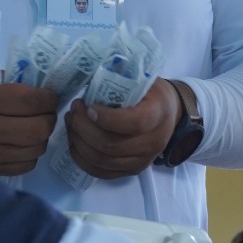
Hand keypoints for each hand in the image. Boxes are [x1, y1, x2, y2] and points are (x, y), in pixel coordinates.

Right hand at [0, 83, 57, 174]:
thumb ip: (10, 85)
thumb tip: (42, 87)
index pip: (36, 101)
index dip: (48, 98)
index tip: (47, 97)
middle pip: (40, 128)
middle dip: (47, 119)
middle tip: (43, 114)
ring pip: (37, 148)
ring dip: (39, 138)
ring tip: (31, 129)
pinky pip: (26, 164)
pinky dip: (29, 155)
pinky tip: (19, 145)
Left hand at [64, 78, 180, 179]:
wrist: (170, 114)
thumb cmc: (152, 93)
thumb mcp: (143, 78)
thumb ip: (121, 77)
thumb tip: (89, 70)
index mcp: (158, 114)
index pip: (133, 123)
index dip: (106, 118)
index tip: (88, 106)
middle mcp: (152, 142)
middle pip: (110, 145)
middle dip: (83, 128)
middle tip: (73, 111)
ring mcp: (142, 160)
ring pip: (101, 161)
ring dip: (78, 142)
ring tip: (71, 123)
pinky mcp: (131, 171)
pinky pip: (100, 172)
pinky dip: (81, 159)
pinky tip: (75, 141)